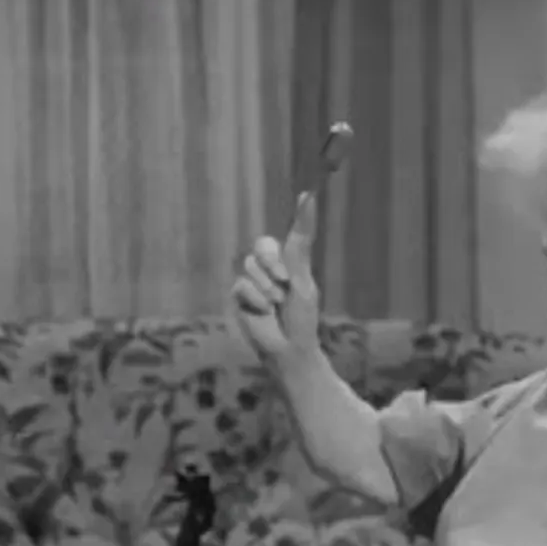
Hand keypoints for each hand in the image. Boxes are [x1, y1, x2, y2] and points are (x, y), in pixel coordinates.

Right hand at [232, 192, 320, 362]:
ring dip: (267, 287)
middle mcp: (269, 270)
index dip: (294, 220)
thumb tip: (307, 204)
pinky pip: (242, 285)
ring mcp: (253, 283)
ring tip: (276, 304)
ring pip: (250, 266)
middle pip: (262, 246)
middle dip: (272, 261)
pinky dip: (255, 298)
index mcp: (288, 264)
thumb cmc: (302, 318)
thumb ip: (299, 246)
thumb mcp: (303, 280)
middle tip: (284, 280)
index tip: (307, 196)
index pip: (284, 236)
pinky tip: (263, 312)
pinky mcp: (239, 297)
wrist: (289, 349)